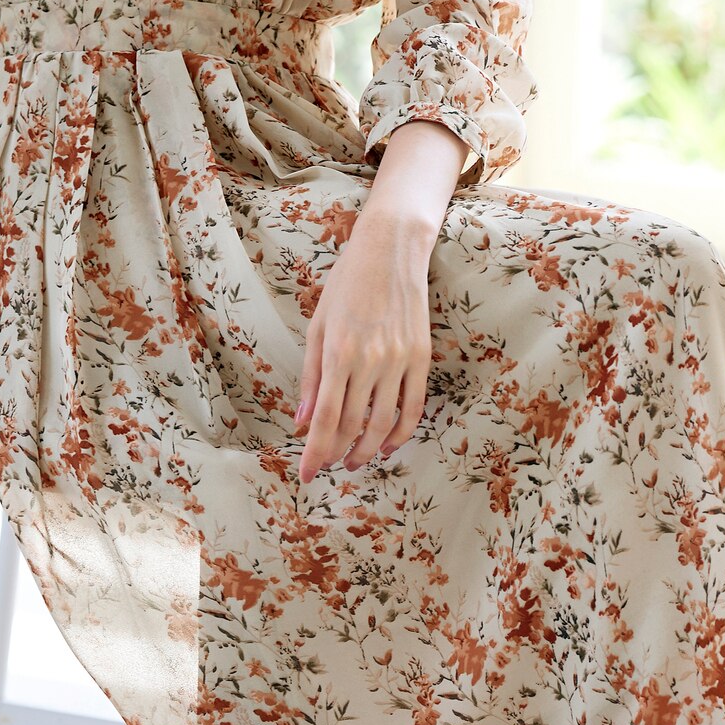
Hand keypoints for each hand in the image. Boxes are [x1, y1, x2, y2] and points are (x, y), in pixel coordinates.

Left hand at [292, 210, 433, 481]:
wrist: (391, 250)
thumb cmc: (346, 283)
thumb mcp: (318, 325)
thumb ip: (311, 376)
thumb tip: (302, 422)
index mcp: (339, 352)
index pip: (326, 417)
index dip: (316, 451)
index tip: (307, 474)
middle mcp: (370, 360)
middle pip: (353, 425)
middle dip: (337, 453)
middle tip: (328, 466)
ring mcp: (399, 360)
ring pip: (384, 423)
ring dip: (367, 450)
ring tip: (354, 461)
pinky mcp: (421, 357)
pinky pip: (413, 407)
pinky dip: (400, 432)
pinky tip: (387, 444)